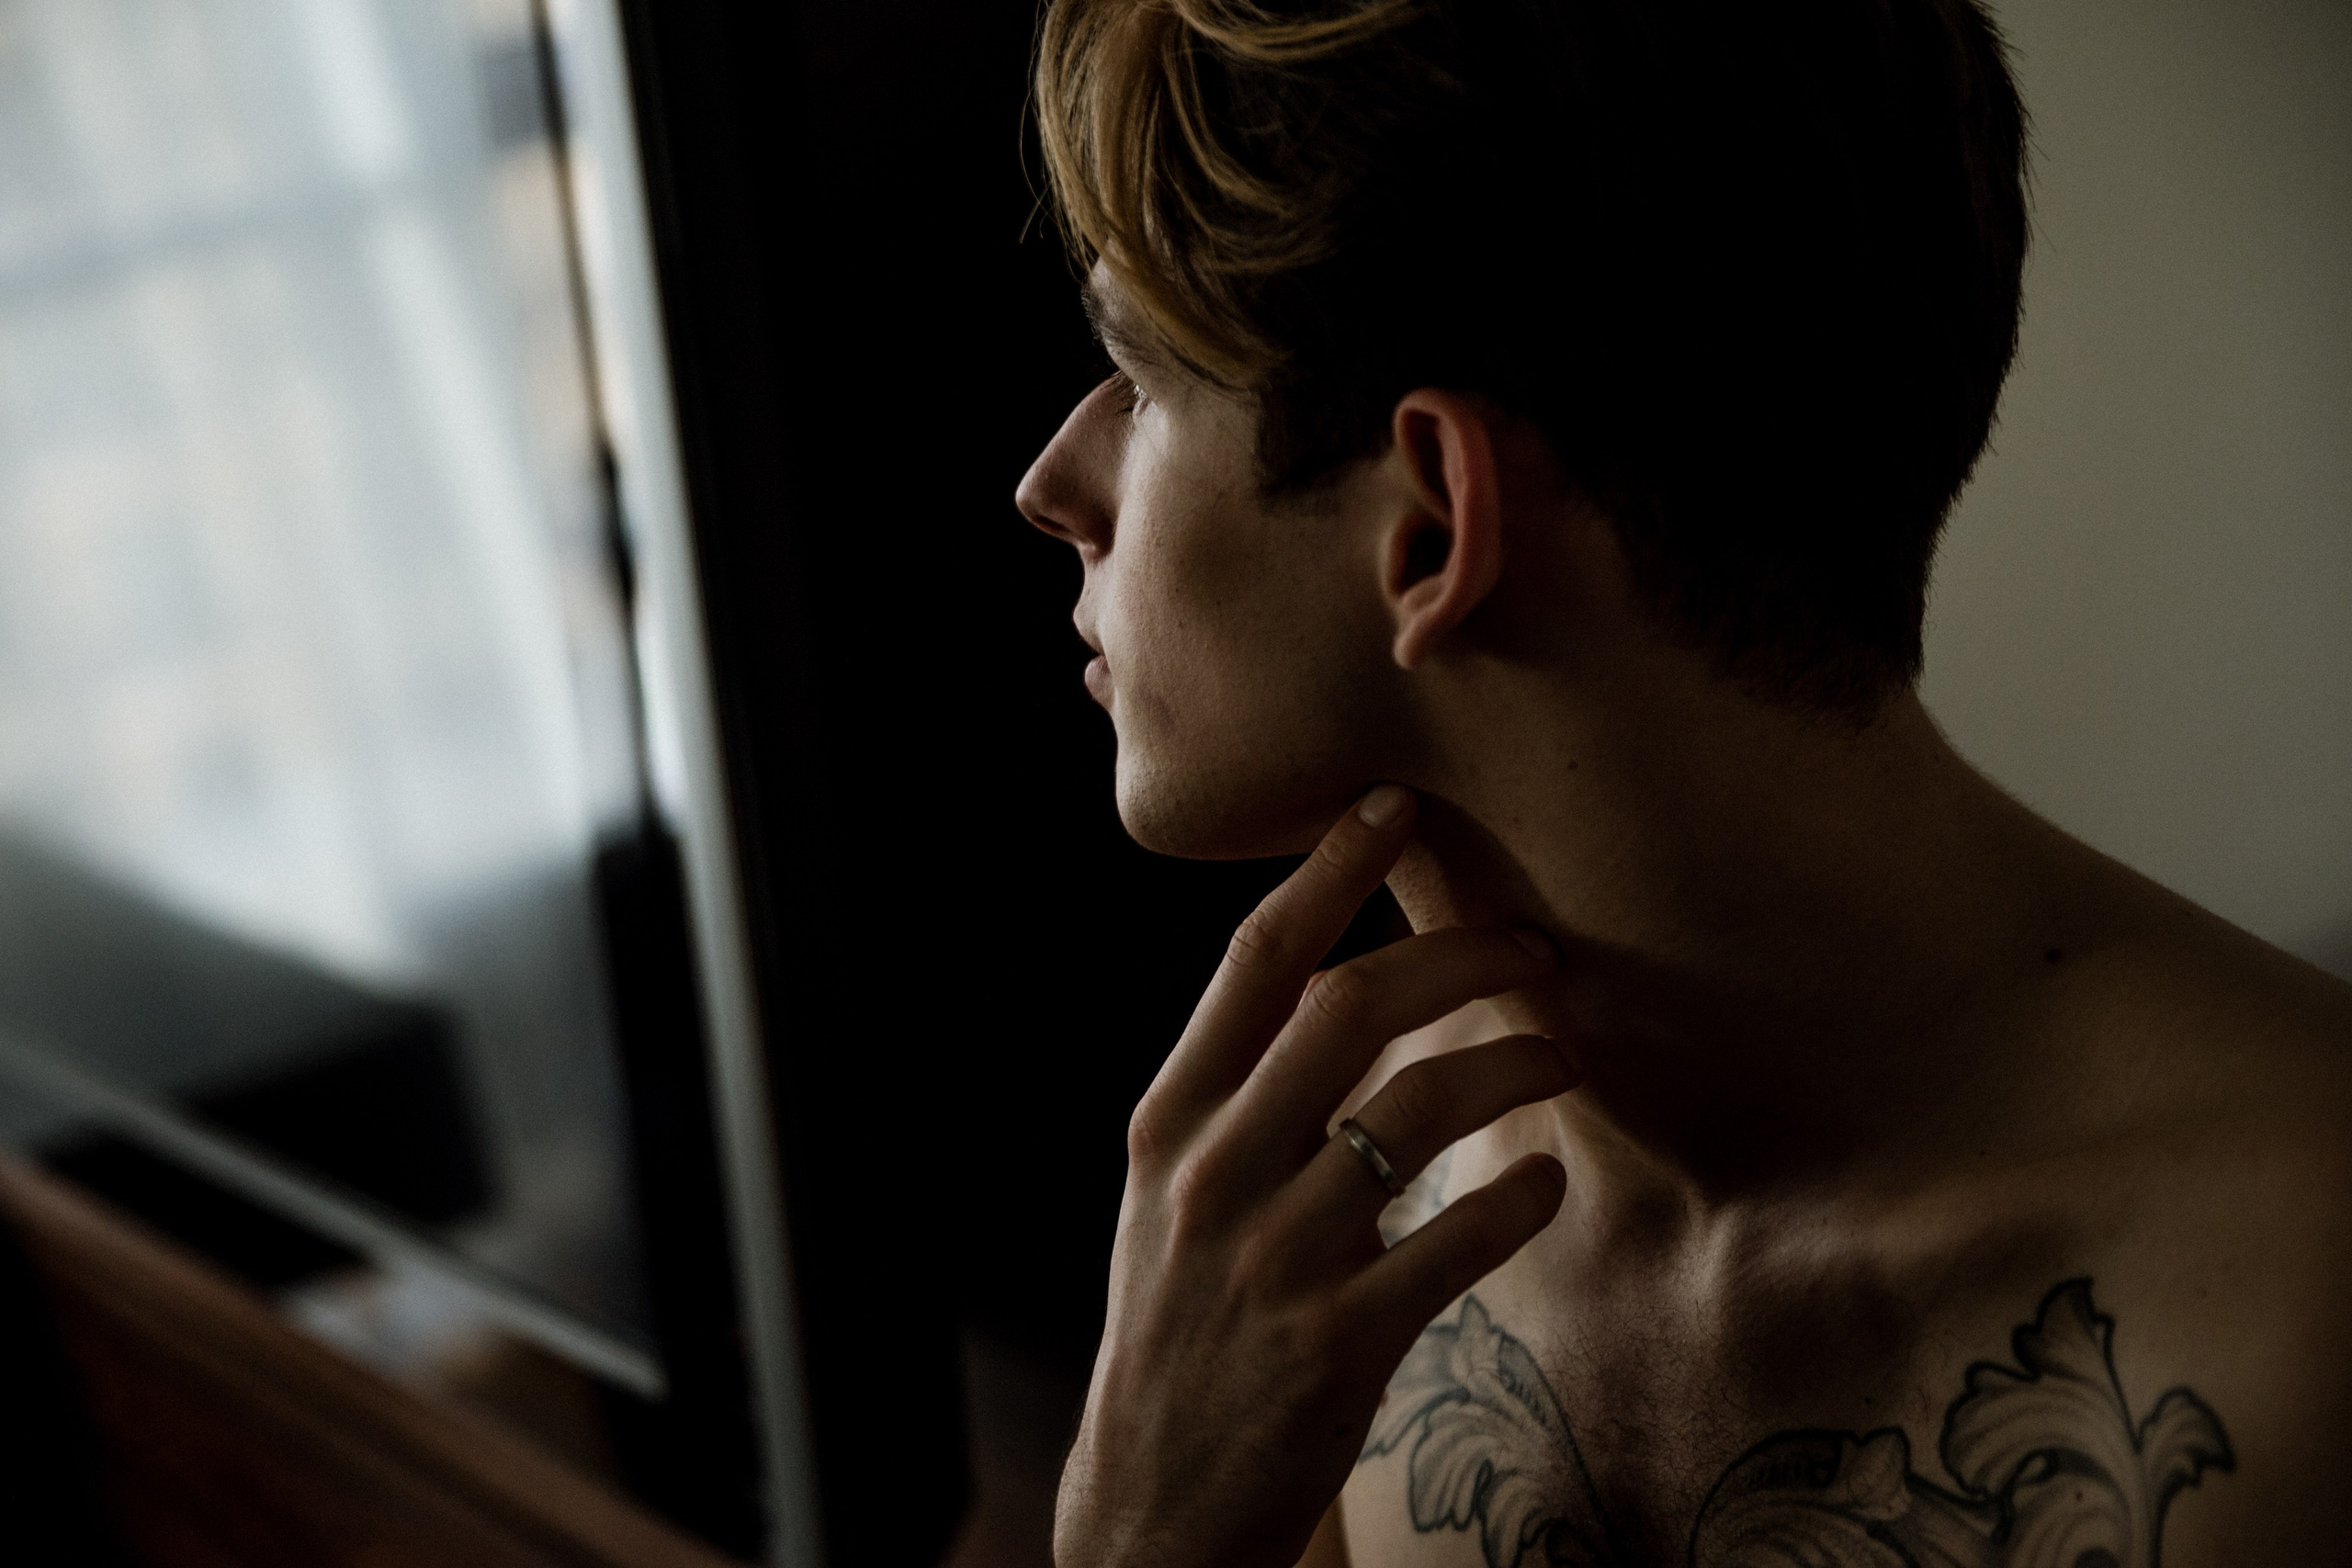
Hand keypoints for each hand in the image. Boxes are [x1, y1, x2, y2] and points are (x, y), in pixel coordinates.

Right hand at [1055, 785, 1576, 1567]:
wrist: (1153, 1496)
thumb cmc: (1177, 1325)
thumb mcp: (1167, 1195)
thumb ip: (1233, 1096)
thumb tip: (1325, 987)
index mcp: (1168, 1121)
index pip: (1252, 963)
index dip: (1329, 873)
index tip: (1390, 810)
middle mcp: (1215, 1172)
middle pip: (1353, 1007)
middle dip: (1458, 953)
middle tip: (1531, 944)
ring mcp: (1277, 1257)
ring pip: (1419, 1107)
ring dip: (1511, 1060)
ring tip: (1561, 1053)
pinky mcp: (1342, 1339)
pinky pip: (1460, 1237)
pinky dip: (1520, 1194)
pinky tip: (1545, 1176)